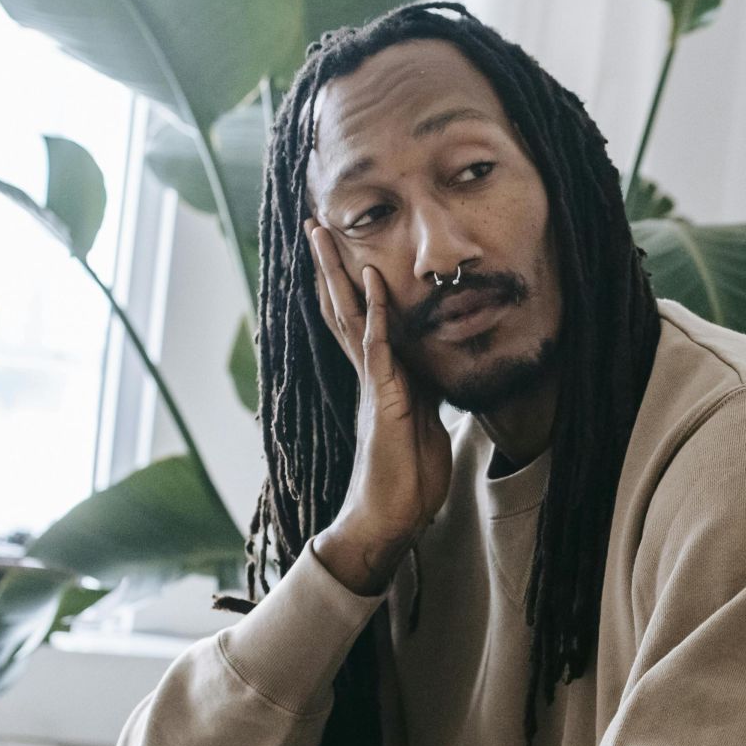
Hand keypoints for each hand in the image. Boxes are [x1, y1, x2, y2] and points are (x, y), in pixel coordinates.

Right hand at [307, 222, 453, 594]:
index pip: (360, 322)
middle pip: (343, 310)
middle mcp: (370, 377)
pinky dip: (377, 315)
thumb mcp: (424, 426)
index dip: (350, 286)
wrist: (391, 520)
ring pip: (350, 320)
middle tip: (313, 225)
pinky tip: (371, 285)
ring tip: (325, 238)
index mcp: (381, 380)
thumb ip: (423, 396)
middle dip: (329, 267)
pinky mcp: (385, 402)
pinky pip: (379, 351)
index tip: (339, 248)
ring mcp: (374, 387)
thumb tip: (432, 376)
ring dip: (340, 277)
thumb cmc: (407, 481)